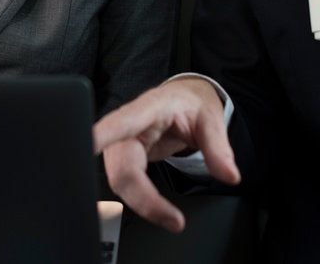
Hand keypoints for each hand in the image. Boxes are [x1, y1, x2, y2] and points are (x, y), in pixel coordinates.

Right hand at [92, 78, 239, 231]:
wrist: (180, 100)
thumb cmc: (189, 104)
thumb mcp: (211, 119)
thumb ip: (218, 147)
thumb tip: (229, 174)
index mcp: (149, 108)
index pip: (123, 121)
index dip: (105, 133)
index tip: (90, 144)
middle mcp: (127, 126)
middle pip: (122, 166)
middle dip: (143, 197)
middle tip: (173, 219)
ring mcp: (120, 143)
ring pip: (118, 180)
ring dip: (142, 203)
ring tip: (171, 218)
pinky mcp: (120, 159)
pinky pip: (123, 184)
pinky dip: (139, 200)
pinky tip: (156, 208)